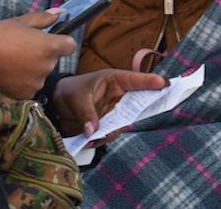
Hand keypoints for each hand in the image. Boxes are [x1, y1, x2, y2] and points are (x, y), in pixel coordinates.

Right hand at [0, 10, 75, 98]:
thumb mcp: (18, 22)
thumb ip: (42, 18)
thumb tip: (60, 13)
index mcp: (49, 46)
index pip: (70, 45)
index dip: (62, 41)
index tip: (50, 40)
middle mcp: (47, 66)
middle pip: (53, 59)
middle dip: (42, 54)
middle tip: (22, 48)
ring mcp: (38, 82)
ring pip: (41, 72)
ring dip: (33, 68)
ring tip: (13, 61)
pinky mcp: (27, 94)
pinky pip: (30, 85)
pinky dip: (23, 80)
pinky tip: (10, 73)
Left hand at [53, 69, 167, 136]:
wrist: (57, 104)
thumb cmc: (69, 91)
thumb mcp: (76, 98)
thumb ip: (86, 113)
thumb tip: (94, 130)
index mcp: (113, 80)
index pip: (134, 80)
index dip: (149, 81)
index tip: (164, 83)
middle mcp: (119, 95)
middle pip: (139, 101)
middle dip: (145, 107)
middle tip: (157, 109)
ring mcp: (116, 110)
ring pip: (126, 121)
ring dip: (115, 129)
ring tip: (98, 135)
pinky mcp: (109, 124)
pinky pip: (113, 132)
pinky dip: (104, 138)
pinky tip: (91, 140)